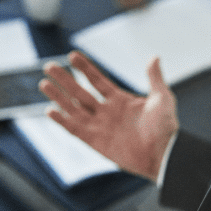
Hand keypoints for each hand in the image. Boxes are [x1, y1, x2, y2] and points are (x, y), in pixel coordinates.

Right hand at [39, 51, 177, 178]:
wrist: (165, 155)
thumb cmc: (166, 129)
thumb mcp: (162, 98)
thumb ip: (154, 78)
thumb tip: (154, 57)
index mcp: (120, 100)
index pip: (97, 80)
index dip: (85, 68)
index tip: (72, 55)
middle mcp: (107, 112)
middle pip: (80, 92)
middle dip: (65, 79)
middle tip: (49, 66)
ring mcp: (100, 126)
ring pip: (73, 108)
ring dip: (59, 96)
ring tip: (44, 83)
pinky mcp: (95, 142)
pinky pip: (74, 129)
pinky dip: (62, 120)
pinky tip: (51, 110)